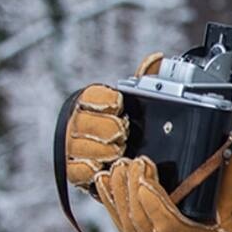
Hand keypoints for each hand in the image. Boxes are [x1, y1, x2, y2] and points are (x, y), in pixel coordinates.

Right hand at [64, 53, 163, 187]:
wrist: (139, 166)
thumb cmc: (139, 130)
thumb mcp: (146, 105)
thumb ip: (149, 81)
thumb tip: (156, 59)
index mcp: (94, 105)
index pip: (89, 96)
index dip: (102, 100)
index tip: (118, 104)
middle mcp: (79, 125)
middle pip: (80, 121)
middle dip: (102, 126)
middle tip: (121, 132)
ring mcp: (76, 148)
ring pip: (76, 145)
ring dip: (98, 149)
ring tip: (117, 151)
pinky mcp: (78, 172)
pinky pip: (74, 171)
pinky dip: (88, 169)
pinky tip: (103, 168)